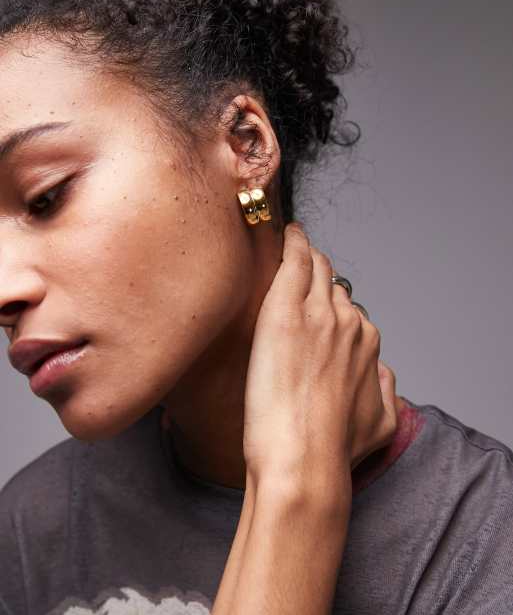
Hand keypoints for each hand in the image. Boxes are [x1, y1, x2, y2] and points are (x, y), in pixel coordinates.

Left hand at [243, 222, 398, 499]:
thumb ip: (386, 390)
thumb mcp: (381, 423)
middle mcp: (347, 322)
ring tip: (294, 251)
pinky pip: (296, 261)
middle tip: (303, 274)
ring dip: (307, 260)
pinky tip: (290, 233)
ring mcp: (317, 313)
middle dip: (321, 279)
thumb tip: (382, 372)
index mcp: (366, 343)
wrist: (303, 457)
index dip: (333, 306)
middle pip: (334, 285)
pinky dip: (295, 243)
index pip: (350, 309)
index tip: (320, 304)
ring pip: (317, 269)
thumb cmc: (333, 447)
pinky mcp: (285, 311)